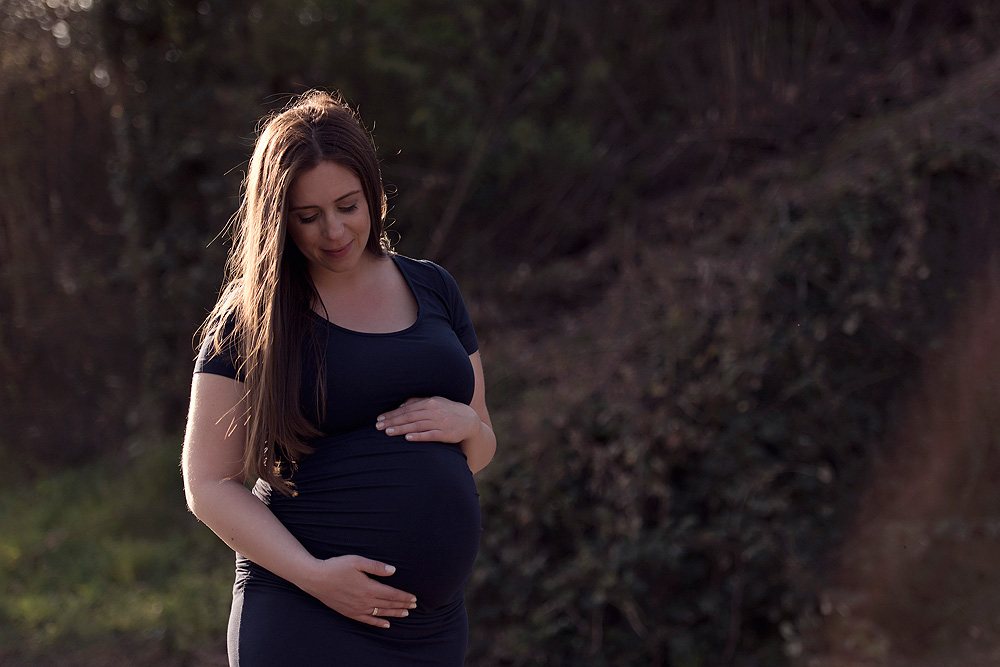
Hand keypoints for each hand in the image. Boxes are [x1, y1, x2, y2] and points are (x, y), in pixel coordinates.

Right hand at [298, 555, 416, 627]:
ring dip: (394, 613)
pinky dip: (378, 622)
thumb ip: (376, 567)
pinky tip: (386, 624)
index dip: (404, 597)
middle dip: (402, 605)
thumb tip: (393, 571)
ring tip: (406, 614)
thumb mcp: (357, 561)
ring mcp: (357, 608)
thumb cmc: (336, 567)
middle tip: (414, 606)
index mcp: (368, 587)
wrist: (315, 579)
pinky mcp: (349, 613)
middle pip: (388, 604)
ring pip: (380, 613)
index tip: (414, 598)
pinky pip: (367, 620)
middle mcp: (364, 601)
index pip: (392, 594)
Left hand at [375, 397, 480, 443]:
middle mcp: (433, 411)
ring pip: (416, 425)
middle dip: (392, 422)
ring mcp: (439, 422)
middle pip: (408, 416)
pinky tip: (408, 438)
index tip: (379, 419)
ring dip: (401, 429)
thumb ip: (418, 402)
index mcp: (429, 402)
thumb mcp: (435, 402)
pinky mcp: (445, 434)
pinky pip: (429, 435)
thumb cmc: (448, 410)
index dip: (392, 414)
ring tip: (387, 433)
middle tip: (378, 427)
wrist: (469, 420)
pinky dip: (418, 436)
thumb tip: (401, 405)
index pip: (406, 409)